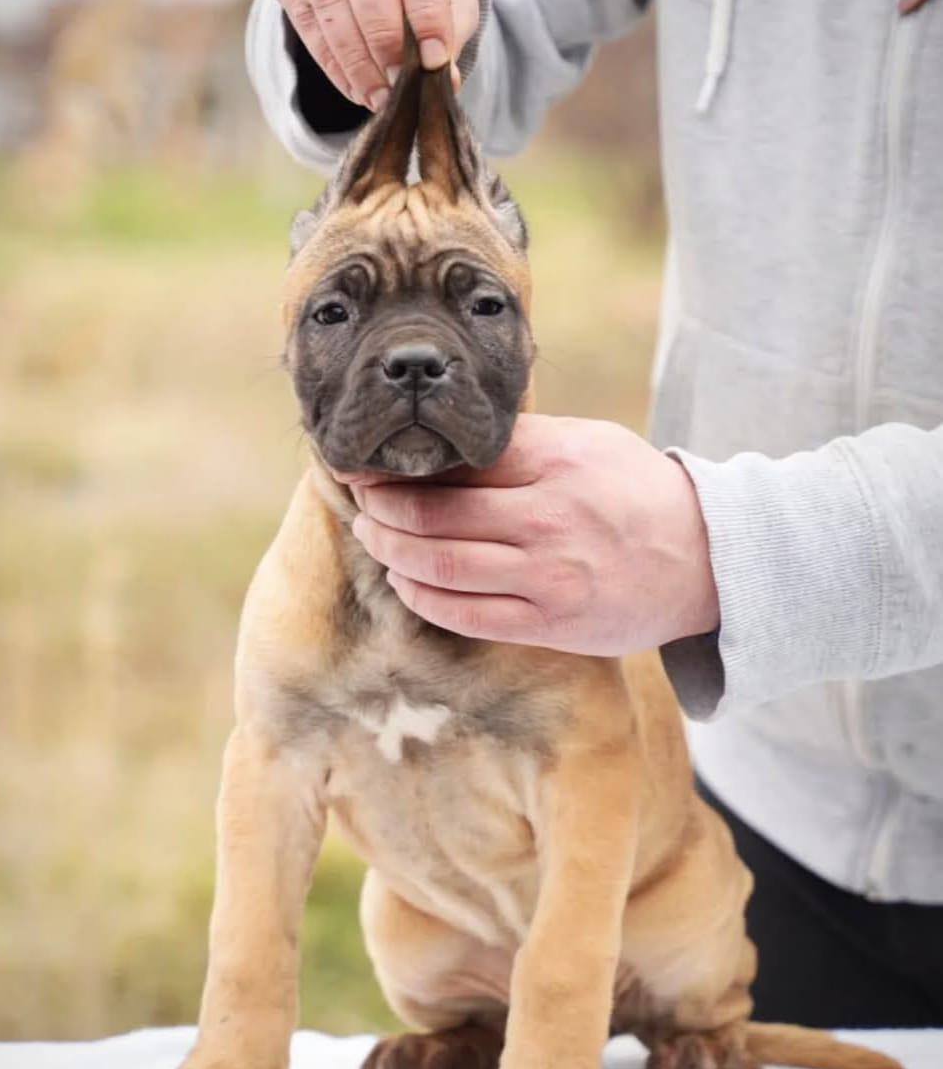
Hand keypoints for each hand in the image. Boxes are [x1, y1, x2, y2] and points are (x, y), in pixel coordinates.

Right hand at [264, 0, 478, 110]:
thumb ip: (452, 21)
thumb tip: (444, 76)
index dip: (425, 11)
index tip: (432, 61)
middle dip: (382, 38)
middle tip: (397, 83)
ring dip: (351, 55)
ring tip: (375, 93)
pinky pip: (298, 6)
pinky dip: (325, 54)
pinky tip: (351, 84)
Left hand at [339, 414, 719, 654]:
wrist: (706, 560)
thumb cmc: (637, 493)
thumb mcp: (590, 444)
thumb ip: (523, 444)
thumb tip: (444, 446)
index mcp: (559, 463)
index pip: (458, 461)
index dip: (400, 465)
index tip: (368, 465)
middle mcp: (550, 519)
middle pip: (436, 514)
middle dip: (383, 509)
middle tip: (362, 503)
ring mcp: (550, 577)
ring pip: (441, 566)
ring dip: (393, 552)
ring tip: (375, 539)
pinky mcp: (551, 623)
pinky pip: (466, 616)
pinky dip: (424, 598)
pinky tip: (407, 581)